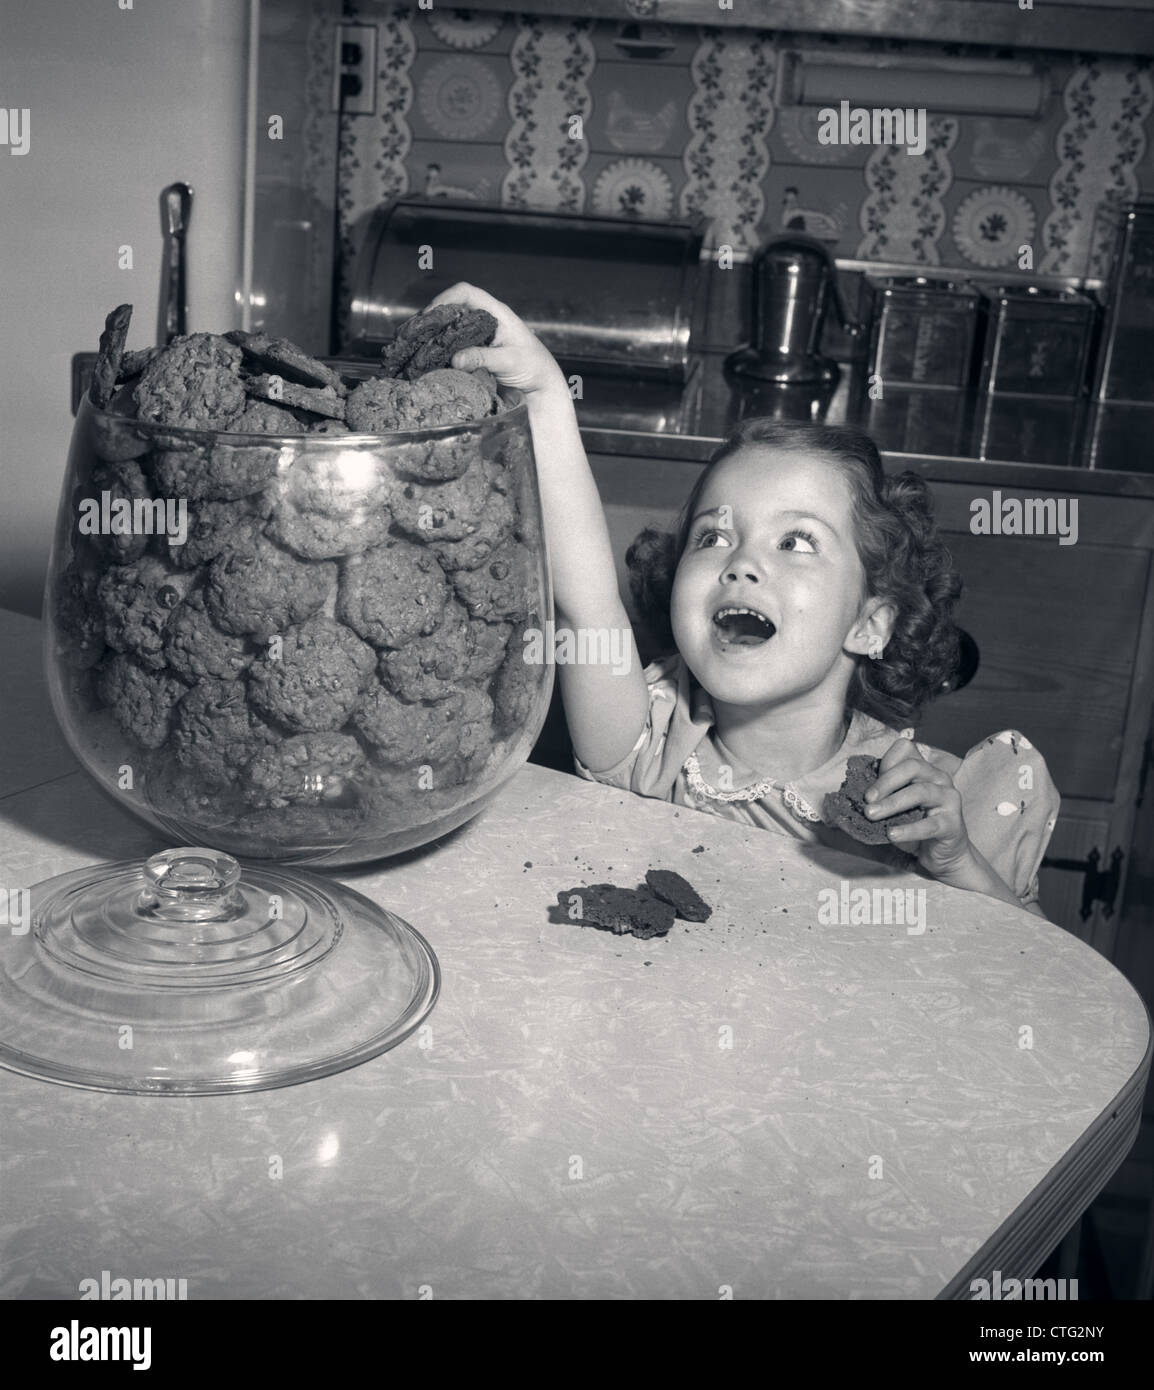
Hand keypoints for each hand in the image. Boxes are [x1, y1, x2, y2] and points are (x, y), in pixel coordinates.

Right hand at [426, 282, 566, 398]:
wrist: (541, 384)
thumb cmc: (533, 367)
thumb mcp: (509, 362)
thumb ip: (483, 358)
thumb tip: (456, 359)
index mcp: (496, 313)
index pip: (466, 293)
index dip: (446, 298)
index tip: (431, 314)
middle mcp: (485, 319)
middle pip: (453, 307)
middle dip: (434, 316)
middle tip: (416, 331)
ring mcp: (480, 334)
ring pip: (451, 325)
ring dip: (435, 332)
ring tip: (417, 342)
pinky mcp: (476, 349)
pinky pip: (454, 342)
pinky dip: (441, 346)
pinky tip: (430, 355)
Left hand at [864, 738, 972, 880]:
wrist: (943, 852)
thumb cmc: (916, 823)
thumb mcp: (897, 805)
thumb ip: (883, 793)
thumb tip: (853, 791)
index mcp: (925, 769)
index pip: (905, 750)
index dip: (886, 762)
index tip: (870, 784)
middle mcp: (939, 779)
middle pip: (913, 767)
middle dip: (885, 782)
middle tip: (866, 800)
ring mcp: (949, 799)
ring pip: (920, 792)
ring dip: (892, 803)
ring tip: (871, 815)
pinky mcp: (952, 823)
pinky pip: (930, 824)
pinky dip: (909, 829)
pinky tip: (891, 834)